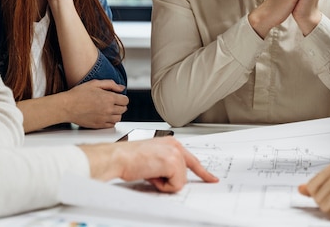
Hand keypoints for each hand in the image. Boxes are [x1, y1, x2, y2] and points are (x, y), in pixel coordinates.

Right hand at [65, 79, 127, 127]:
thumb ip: (110, 84)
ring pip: (118, 118)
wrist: (66, 106)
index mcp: (109, 98)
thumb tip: (121, 88)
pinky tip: (106, 116)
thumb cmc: (78, 94)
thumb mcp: (95, 83)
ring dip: (116, 113)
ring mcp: (104, 118)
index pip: (125, 100)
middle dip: (120, 105)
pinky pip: (111, 125)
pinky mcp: (99, 125)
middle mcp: (108, 109)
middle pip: (123, 109)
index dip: (122, 98)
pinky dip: (111, 121)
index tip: (118, 97)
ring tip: (110, 109)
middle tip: (114, 102)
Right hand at [80, 137, 218, 191]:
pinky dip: (162, 186)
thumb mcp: (152, 157)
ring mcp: (175, 154)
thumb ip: (166, 163)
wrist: (118, 157)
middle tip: (152, 173)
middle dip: (169, 180)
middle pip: (184, 174)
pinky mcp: (172, 163)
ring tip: (149, 172)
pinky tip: (151, 175)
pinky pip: (175, 185)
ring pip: (180, 181)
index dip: (203, 172)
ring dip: (164, 182)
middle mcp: (175, 146)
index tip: (211, 179)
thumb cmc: (129, 158)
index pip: (191, 160)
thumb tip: (171, 177)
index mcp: (171, 143)